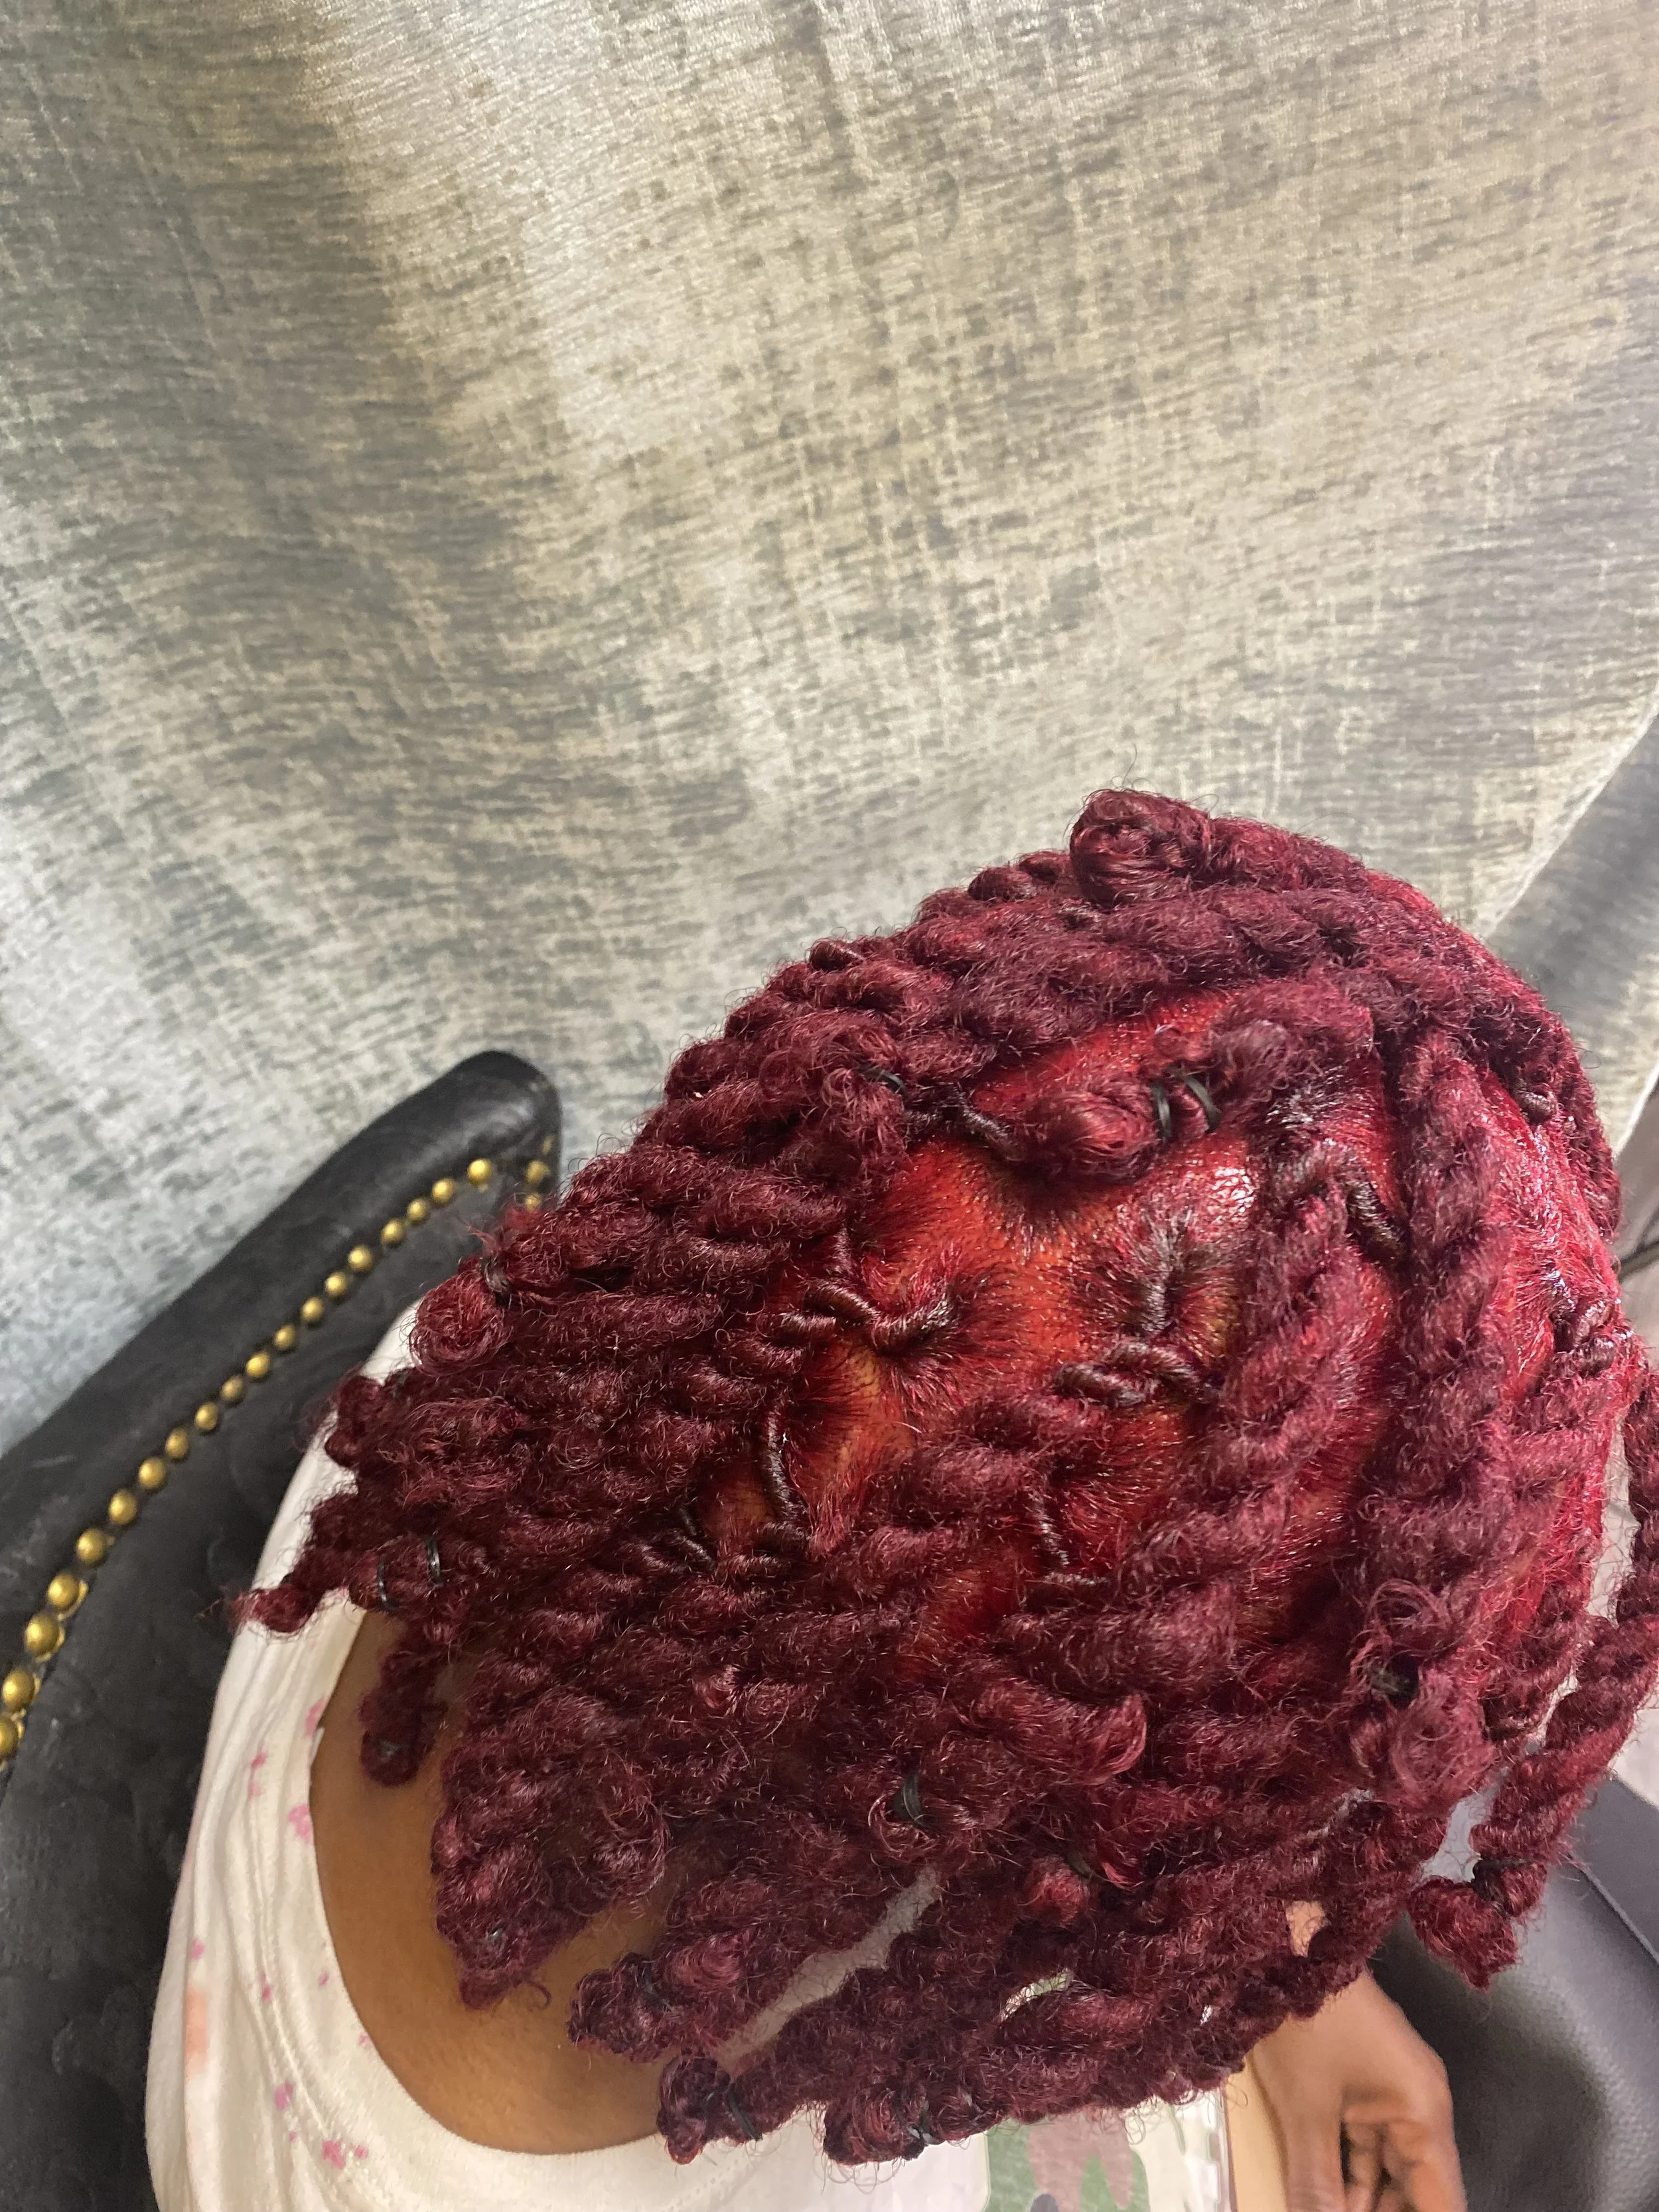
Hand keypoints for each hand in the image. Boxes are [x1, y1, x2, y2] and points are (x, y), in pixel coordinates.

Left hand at [1248, 1970, 1464, 2211]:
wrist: (1281, 1939)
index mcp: (1425, 2113)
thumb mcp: (1306, 2114)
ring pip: (1385, 2169)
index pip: (1443, 2203)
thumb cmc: (1303, 2019)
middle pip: (1416, 2188)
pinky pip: (1363, 2142)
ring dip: (1361, 2200)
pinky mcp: (1363, 2079)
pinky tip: (1322, 2199)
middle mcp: (1420, 2105)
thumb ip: (1316, 2186)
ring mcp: (1391, 2090)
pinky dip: (1344, 2173)